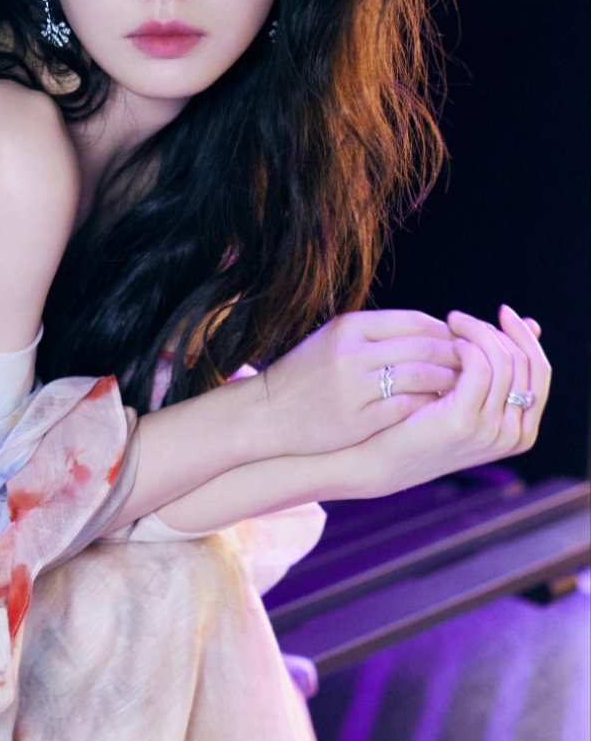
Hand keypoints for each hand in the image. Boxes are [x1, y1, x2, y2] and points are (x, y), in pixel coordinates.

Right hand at [259, 309, 459, 456]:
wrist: (266, 415)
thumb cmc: (305, 375)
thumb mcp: (335, 339)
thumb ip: (379, 333)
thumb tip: (435, 331)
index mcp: (351, 326)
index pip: (416, 321)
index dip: (445, 332)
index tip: (460, 343)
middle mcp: (353, 352)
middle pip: (425, 346)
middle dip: (456, 356)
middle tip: (474, 367)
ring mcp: (355, 387)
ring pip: (422, 376)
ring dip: (449, 382)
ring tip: (462, 389)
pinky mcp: (358, 419)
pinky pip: (409, 407)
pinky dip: (430, 406)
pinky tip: (439, 411)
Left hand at [346, 305, 549, 496]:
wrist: (381, 461)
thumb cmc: (420, 426)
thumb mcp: (468, 397)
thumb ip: (496, 370)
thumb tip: (531, 324)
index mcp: (523, 431)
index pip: (540, 371)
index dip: (523, 337)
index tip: (503, 313)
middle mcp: (515, 435)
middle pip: (525, 364)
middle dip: (499, 331)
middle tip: (464, 317)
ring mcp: (492, 431)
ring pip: (503, 362)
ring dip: (477, 333)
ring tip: (452, 323)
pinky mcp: (464, 422)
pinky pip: (478, 369)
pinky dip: (466, 347)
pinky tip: (448, 341)